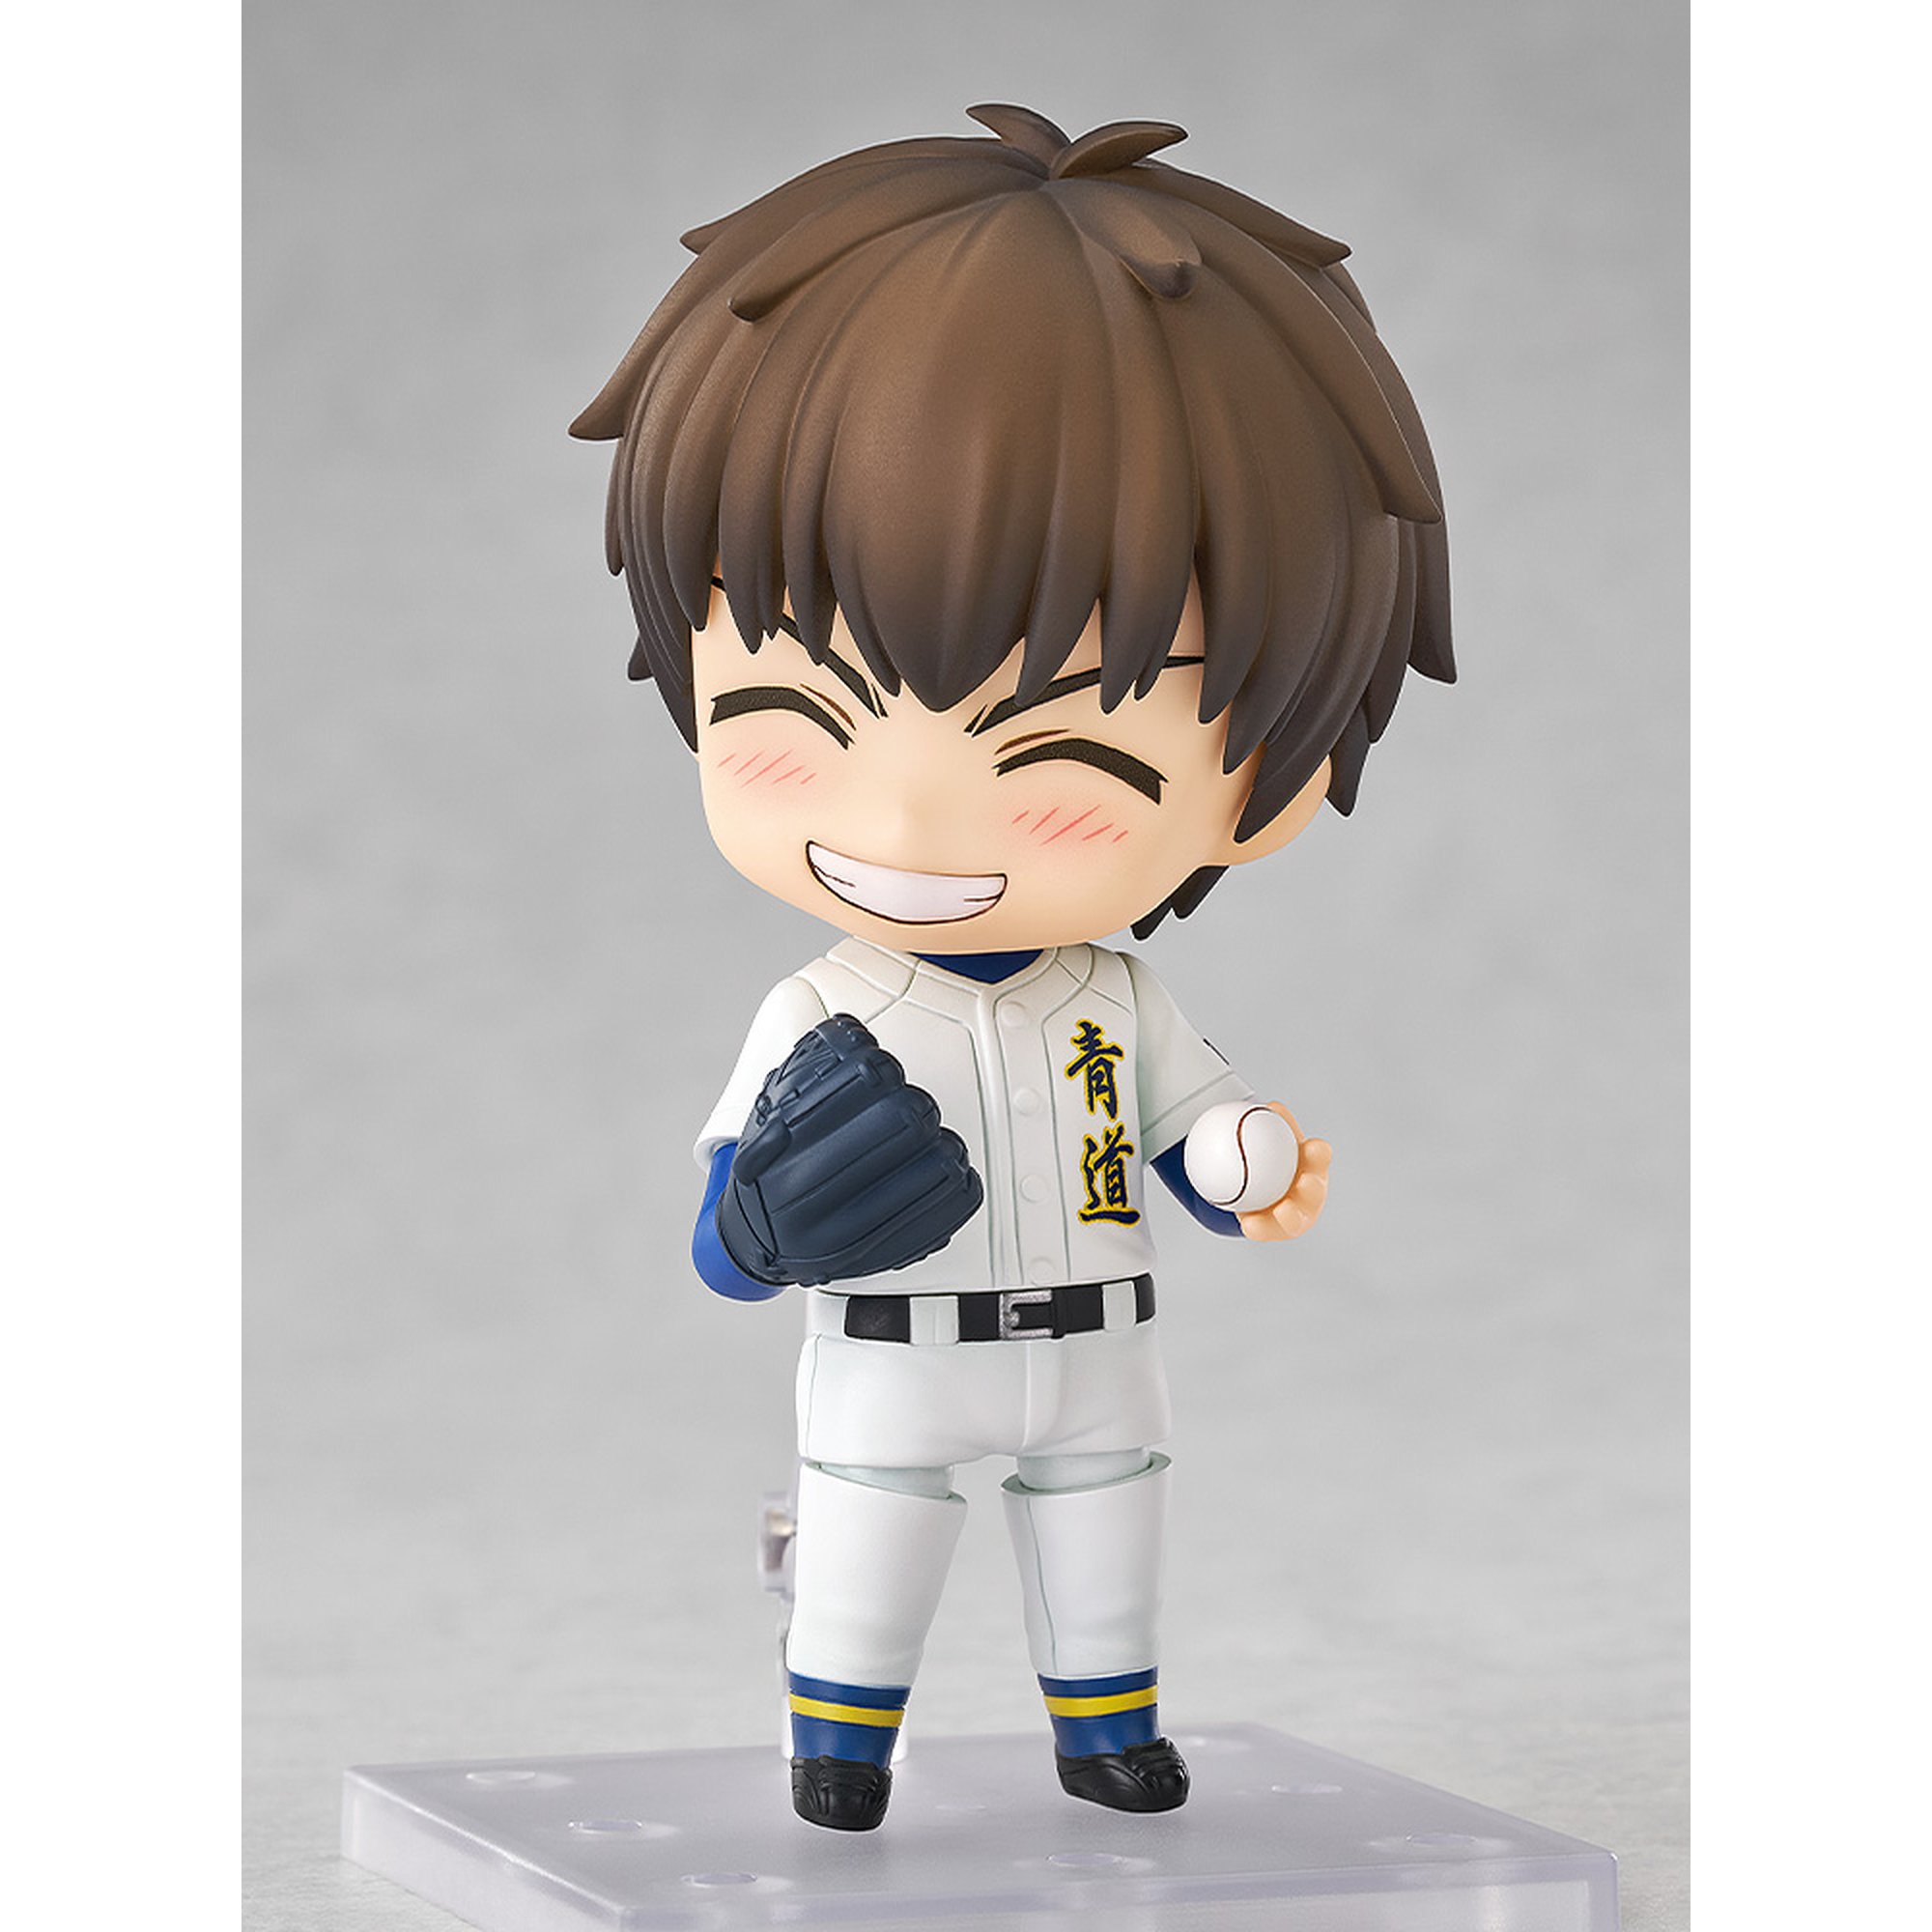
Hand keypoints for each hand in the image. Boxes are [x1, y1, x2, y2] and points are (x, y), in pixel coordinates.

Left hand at [1235, 1104, 1329, 1242]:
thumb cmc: (1275, 1160)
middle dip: (1313, 1189)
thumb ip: (1274, 1125)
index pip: (1319, 1158)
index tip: (1313, 1147)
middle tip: (1304, 1182)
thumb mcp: (1275, 1142)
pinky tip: (1248, 1224)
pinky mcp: (1276, 1231)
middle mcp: (1310, 1194)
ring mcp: (1295, 1216)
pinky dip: (1258, 1227)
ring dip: (1291, 1215)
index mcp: (1312, 1168)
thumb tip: (1270, 1106)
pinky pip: (1266, 1230)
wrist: (1263, 1190)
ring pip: (1295, 1219)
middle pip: (1315, 1192)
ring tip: (1283, 1210)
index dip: (1319, 1153)